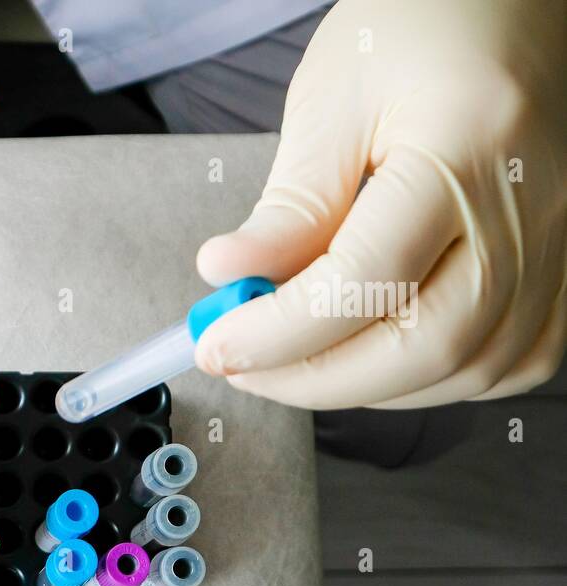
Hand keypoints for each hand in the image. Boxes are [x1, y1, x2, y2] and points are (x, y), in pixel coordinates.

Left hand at [193, 0, 566, 408]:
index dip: (279, 333)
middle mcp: (533, 206)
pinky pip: (513, 359)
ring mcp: (561, 240)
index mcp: (469, 148)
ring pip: (471, 367)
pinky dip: (435, 379)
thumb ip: (289, 204)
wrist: (507, 2)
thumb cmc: (418, 29)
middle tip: (244, 365)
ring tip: (293, 358)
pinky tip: (373, 354)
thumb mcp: (333, 100)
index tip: (216, 345)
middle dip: (317, 378)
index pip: (365, 281)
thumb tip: (228, 280)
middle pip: (428, 345)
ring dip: (367, 386)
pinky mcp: (565, 262)